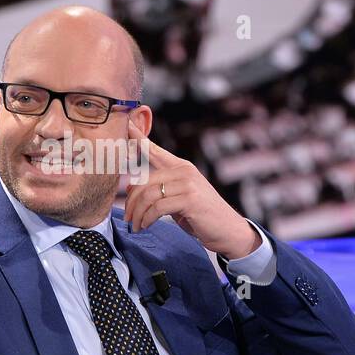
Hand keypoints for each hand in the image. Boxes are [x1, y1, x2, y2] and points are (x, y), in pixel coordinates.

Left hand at [123, 120, 261, 259]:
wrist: (227, 230)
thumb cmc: (201, 215)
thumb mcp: (179, 197)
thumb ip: (160, 189)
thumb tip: (131, 188)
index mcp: (181, 167)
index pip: (155, 150)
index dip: (139, 137)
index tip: (127, 123)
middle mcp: (184, 171)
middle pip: (144, 181)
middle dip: (131, 201)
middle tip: (127, 217)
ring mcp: (188, 184)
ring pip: (149, 195)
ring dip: (138, 213)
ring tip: (135, 225)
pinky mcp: (190, 199)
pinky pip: (158, 207)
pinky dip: (147, 218)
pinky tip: (145, 225)